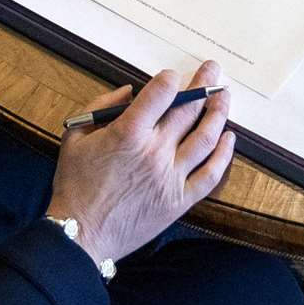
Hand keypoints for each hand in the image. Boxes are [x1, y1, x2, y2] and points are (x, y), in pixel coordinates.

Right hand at [46, 62, 234, 263]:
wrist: (80, 233)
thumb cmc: (75, 185)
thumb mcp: (75, 137)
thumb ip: (101, 107)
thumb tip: (129, 92)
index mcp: (128, 132)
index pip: (162, 93)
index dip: (171, 79)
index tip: (173, 76)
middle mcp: (154, 151)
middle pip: (188, 110)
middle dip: (203, 85)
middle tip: (213, 71)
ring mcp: (171, 176)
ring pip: (206, 137)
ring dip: (219, 113)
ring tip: (224, 97)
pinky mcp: (180, 200)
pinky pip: (210, 174)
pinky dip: (224, 154)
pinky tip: (229, 138)